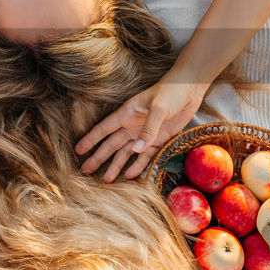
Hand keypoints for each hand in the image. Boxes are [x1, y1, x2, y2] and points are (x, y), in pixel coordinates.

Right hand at [75, 73, 207, 182]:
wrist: (190, 90)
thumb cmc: (170, 92)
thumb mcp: (158, 108)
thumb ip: (148, 129)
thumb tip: (136, 150)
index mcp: (127, 114)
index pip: (104, 129)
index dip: (91, 139)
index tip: (78, 150)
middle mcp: (132, 126)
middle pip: (112, 144)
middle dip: (98, 157)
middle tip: (85, 170)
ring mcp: (145, 134)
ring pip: (126, 153)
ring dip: (116, 166)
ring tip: (107, 180)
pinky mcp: (159, 140)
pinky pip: (146, 156)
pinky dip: (138, 165)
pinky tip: (129, 175)